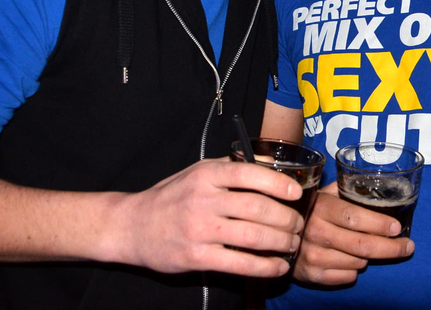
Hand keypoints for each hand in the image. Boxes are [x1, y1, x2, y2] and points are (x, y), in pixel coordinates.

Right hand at [109, 158, 303, 276]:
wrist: (132, 226)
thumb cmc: (172, 197)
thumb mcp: (197, 172)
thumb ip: (231, 168)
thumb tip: (272, 163)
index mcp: (206, 175)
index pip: (250, 173)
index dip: (278, 183)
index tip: (296, 193)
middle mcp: (203, 199)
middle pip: (257, 208)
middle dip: (287, 218)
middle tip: (298, 224)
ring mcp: (199, 229)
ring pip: (253, 236)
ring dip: (281, 242)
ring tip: (292, 243)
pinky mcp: (196, 257)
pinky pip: (239, 264)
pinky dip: (265, 266)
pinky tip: (278, 266)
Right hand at [292, 182, 413, 285]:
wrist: (282, 233)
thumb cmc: (313, 209)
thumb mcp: (326, 193)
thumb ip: (349, 188)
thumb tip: (383, 184)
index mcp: (321, 207)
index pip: (354, 218)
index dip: (379, 224)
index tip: (398, 228)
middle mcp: (314, 232)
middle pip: (361, 245)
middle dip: (391, 248)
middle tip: (407, 246)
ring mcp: (312, 255)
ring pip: (358, 263)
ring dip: (371, 257)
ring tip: (370, 247)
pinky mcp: (312, 275)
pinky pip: (347, 277)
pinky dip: (356, 270)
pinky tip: (352, 258)